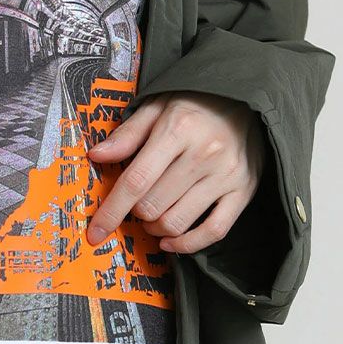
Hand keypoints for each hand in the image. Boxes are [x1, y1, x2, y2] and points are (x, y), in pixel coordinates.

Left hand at [85, 92, 264, 253]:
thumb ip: (128, 134)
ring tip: (153, 218)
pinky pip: (214, 231)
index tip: (95, 232)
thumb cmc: (196, 104)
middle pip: (153, 205)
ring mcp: (226, 174)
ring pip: (177, 222)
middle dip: (136, 213)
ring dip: (156, 229)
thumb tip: (97, 155)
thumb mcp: (157, 107)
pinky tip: (172, 241)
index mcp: (178, 129)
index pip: (136, 180)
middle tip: (137, 205)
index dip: (112, 211)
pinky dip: (188, 244)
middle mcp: (204, 153)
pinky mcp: (244, 190)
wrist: (247, 99)